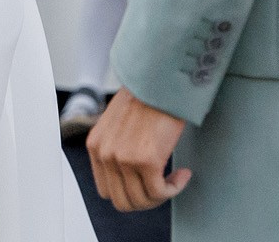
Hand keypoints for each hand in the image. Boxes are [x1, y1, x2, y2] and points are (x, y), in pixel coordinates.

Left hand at [87, 90, 191, 212]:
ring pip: (142, 201)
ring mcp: (123, 159)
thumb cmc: (148, 96)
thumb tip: (132, 176)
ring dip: (162, 195)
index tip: (148, 182)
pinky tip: (183, 174)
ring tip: (175, 178)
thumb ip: (118, 147)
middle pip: (123, 201)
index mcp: (96, 146)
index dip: (130, 192)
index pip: (106, 192)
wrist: (162, 78)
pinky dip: (175, 188)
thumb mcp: (119, 123)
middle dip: (146, 199)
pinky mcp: (146, 161)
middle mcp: (105, 154)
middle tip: (164, 185)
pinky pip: (160, 192)